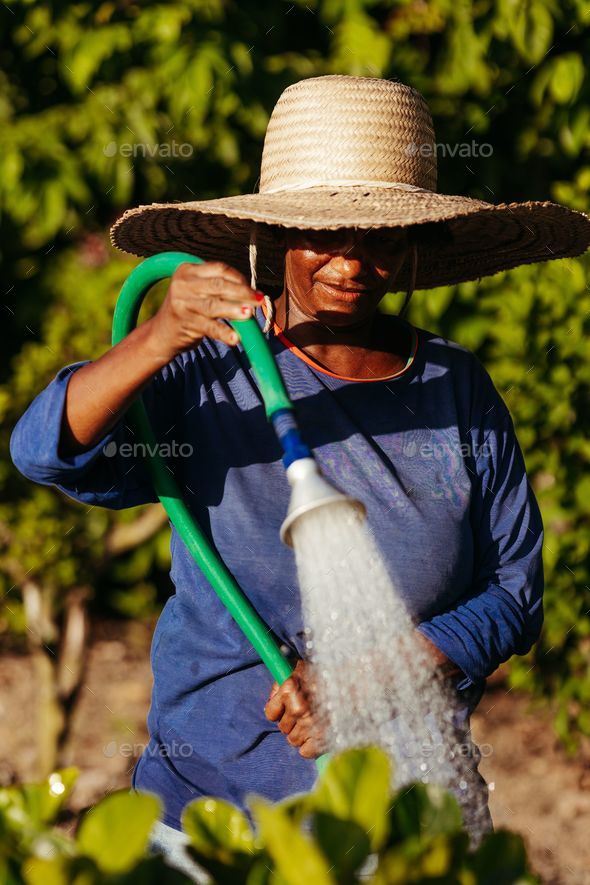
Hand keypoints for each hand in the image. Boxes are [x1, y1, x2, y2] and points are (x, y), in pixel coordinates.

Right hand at [145, 260, 263, 363]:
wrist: (162, 333)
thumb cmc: (189, 308)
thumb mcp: (198, 290)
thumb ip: (220, 287)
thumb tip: (253, 294)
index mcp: (188, 270)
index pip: (219, 269)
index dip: (239, 278)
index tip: (253, 289)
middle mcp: (183, 284)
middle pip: (219, 285)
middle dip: (242, 292)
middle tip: (259, 300)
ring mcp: (183, 304)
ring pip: (214, 305)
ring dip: (234, 310)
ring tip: (249, 315)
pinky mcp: (186, 323)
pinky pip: (210, 328)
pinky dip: (224, 333)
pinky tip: (235, 339)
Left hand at [264, 660, 327, 758]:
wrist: (357, 683)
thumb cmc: (325, 675)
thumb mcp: (299, 669)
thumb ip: (281, 685)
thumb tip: (269, 705)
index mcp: (289, 688)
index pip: (270, 713)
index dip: (279, 710)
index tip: (288, 707)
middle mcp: (298, 707)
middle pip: (283, 728)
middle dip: (292, 722)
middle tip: (307, 712)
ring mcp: (310, 724)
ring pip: (293, 740)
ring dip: (302, 733)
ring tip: (316, 721)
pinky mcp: (322, 738)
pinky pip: (305, 752)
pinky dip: (311, 746)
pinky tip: (320, 732)